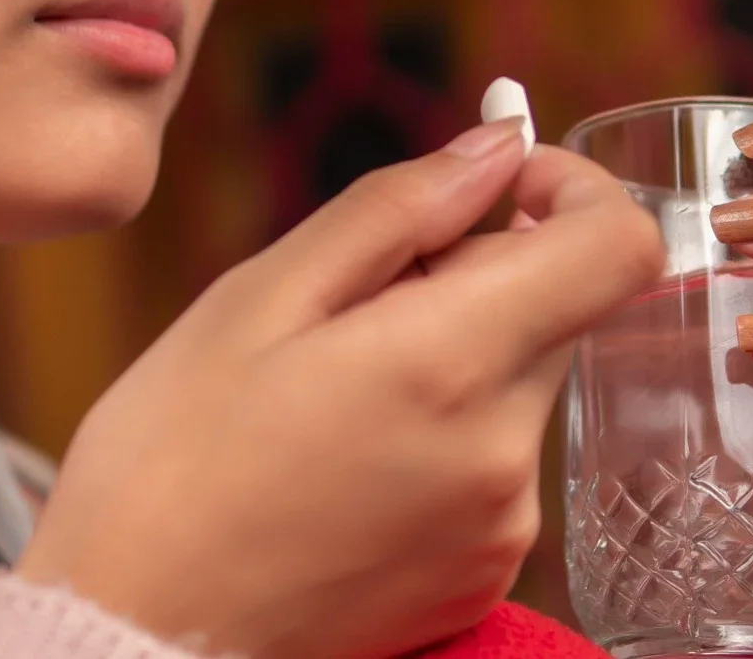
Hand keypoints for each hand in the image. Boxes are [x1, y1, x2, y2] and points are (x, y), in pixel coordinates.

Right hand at [17, 123, 664, 658]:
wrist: (133, 640)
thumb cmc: (167, 464)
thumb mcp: (256, 299)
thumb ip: (395, 209)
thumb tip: (498, 144)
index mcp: (450, 363)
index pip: (618, 247)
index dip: (573, 191)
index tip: (502, 187)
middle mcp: (502, 452)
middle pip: (558, 309)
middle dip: (477, 273)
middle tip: (353, 297)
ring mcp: (501, 526)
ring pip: (518, 383)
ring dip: (453, 355)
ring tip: (328, 390)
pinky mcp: (485, 577)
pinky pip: (493, 464)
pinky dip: (440, 433)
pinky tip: (341, 456)